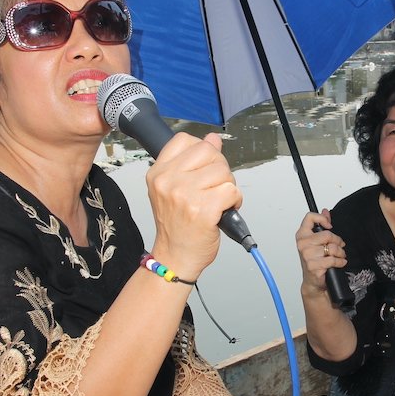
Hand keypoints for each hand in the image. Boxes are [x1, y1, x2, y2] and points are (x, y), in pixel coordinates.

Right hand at [147, 132, 241, 279]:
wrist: (175, 256)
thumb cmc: (176, 226)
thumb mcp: (175, 188)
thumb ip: (193, 162)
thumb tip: (213, 139)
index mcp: (159, 173)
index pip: (185, 140)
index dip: (203, 152)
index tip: (203, 169)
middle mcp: (168, 181)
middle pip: (209, 152)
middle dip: (219, 170)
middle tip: (213, 190)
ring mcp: (185, 195)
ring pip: (224, 172)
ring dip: (228, 188)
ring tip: (217, 202)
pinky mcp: (203, 210)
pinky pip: (232, 191)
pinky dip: (235, 201)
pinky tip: (223, 211)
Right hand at [294, 210, 345, 296]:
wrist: (312, 280)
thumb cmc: (314, 260)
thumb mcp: (316, 241)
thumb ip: (321, 224)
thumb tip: (325, 211)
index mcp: (301, 235)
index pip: (310, 217)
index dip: (322, 218)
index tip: (329, 225)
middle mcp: (302, 244)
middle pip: (327, 234)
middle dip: (338, 241)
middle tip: (340, 245)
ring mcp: (307, 255)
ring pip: (332, 248)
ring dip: (340, 253)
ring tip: (339, 255)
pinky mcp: (313, 265)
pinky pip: (332, 259)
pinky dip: (340, 261)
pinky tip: (340, 262)